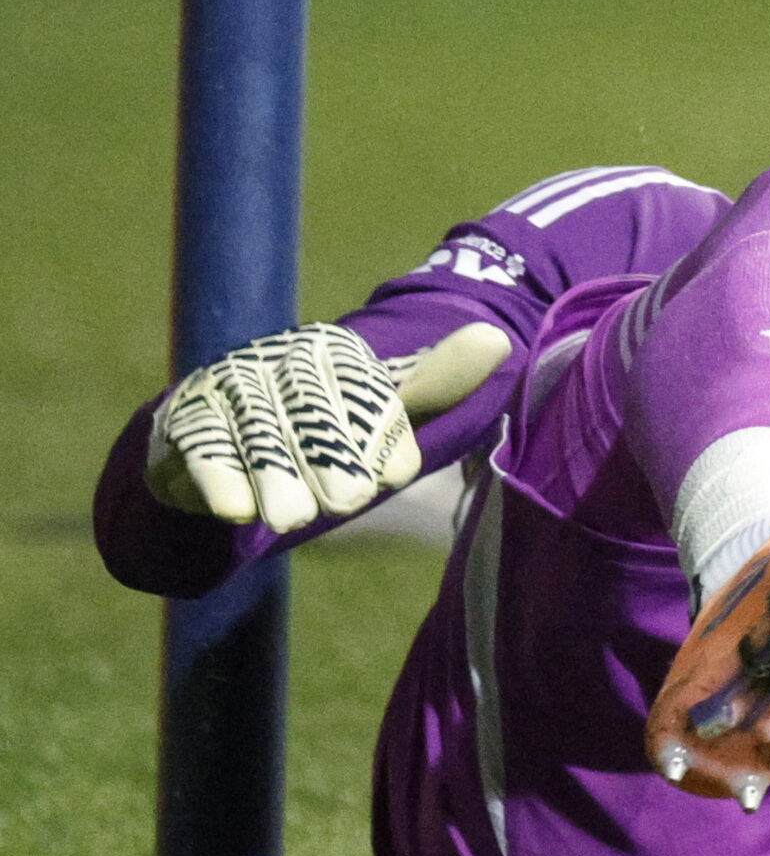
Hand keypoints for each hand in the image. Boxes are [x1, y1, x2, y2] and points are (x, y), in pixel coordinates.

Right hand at [146, 321, 512, 532]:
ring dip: (279, 482)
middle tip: (350, 502)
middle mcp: (277, 360)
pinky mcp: (183, 422)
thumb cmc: (322, 427)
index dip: (381, 437)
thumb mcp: (381, 406)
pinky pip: (204, 453)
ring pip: (261, 441)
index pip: (366, 395)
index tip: (396, 473)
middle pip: (314, 418)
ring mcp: (228, 388)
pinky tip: (235, 513)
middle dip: (333, 462)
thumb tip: (499, 337)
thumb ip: (435, 382)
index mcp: (333, 351)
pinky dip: (220, 482)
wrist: (226, 438)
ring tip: (295, 517)